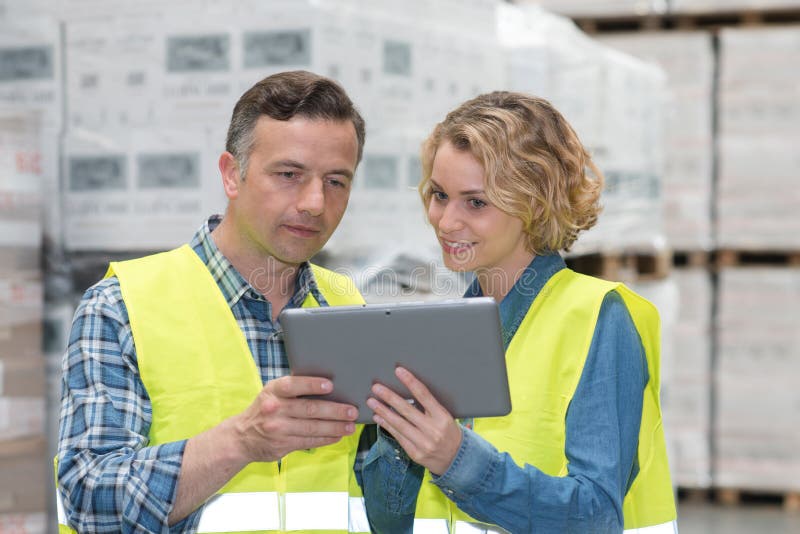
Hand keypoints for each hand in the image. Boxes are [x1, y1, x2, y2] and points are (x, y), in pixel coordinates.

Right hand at [233, 375, 357, 462]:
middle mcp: (274, 409)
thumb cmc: (264, 409)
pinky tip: (337, 436)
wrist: (241, 437)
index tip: (330, 385)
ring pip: (312, 428)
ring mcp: (278, 429)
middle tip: (352, 411)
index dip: (312, 384)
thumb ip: (293, 390)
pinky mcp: (282, 445)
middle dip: (334, 410)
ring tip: (350, 426)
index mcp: (273, 391)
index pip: (293, 385)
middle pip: (309, 409)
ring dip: (335, 427)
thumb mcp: (272, 394)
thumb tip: (329, 387)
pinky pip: (309, 441)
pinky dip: (325, 439)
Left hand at [367, 366, 461, 475]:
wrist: (457, 459)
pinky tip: (378, 417)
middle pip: (407, 410)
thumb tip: (407, 390)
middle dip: (390, 397)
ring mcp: (423, 443)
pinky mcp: (415, 453)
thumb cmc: (448, 432)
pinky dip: (386, 425)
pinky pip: (398, 436)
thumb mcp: (445, 417)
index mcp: (442, 417)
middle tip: (376, 387)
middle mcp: (433, 430)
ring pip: (399, 424)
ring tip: (372, 401)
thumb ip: (429, 406)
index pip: (424, 395)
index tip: (398, 371)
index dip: (410, 382)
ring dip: (383, 411)